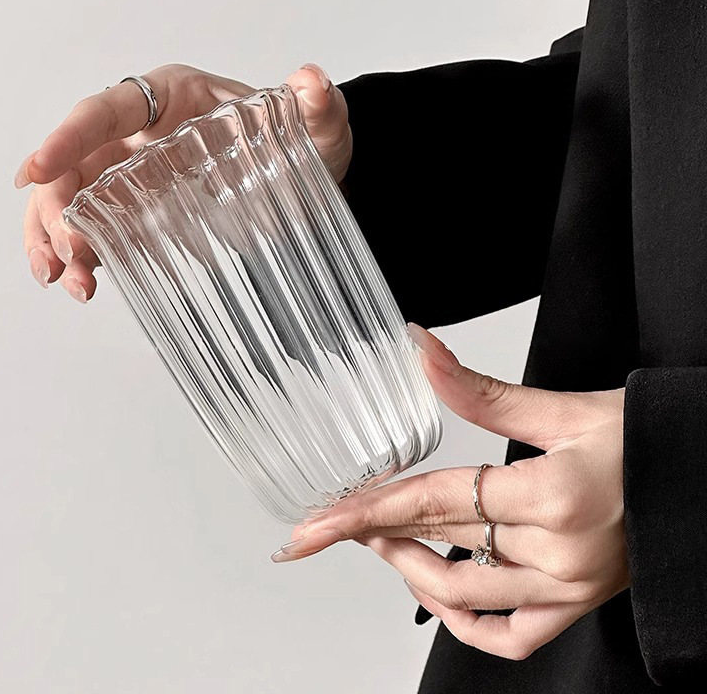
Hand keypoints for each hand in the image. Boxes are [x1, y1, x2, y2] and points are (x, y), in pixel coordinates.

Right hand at [17, 62, 351, 301]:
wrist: (311, 174)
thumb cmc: (302, 138)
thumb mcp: (317, 122)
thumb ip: (316, 105)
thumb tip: (312, 81)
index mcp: (170, 97)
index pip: (107, 110)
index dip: (69, 137)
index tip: (38, 168)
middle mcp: (141, 133)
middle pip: (77, 162)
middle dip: (59, 205)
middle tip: (71, 250)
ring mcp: (136, 173)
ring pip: (75, 198)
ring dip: (59, 237)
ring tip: (66, 279)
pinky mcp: (141, 208)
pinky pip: (97, 227)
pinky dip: (82, 254)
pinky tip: (81, 282)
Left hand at [271, 323, 629, 660]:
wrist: (701, 477)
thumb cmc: (645, 441)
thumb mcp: (562, 409)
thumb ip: (481, 392)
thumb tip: (422, 351)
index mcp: (551, 496)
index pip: (432, 503)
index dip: (368, 509)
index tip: (318, 524)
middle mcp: (558, 553)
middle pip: (439, 542)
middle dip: (377, 529)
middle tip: (336, 518)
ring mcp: (568, 589)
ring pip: (462, 595)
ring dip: (409, 567)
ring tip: (380, 540)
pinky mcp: (576, 605)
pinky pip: (510, 637)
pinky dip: (465, 625)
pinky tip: (438, 597)